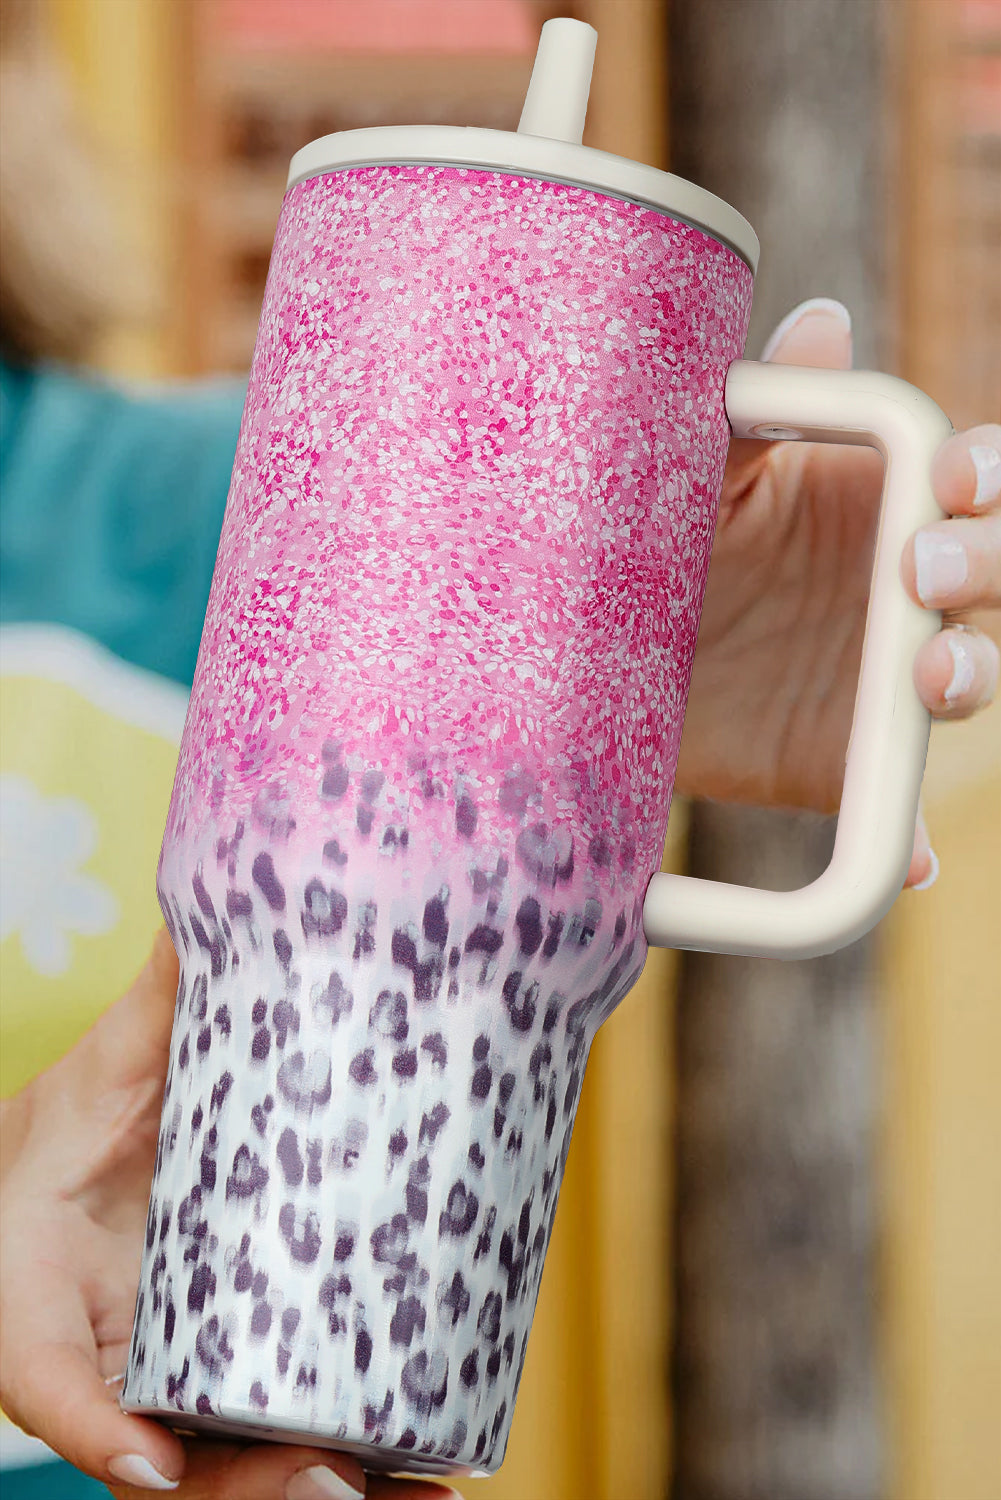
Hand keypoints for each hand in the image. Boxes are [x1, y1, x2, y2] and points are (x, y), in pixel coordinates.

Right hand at [0, 933, 461, 1499]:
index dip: (97, 1430)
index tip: (153, 1457)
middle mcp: (112, 1365)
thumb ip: (155, 1011)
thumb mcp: (100, 1075)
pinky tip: (439, 1477)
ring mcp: (179, 1381)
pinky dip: (354, 1460)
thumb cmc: (71, 1133)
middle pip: (172, 1459)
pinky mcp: (241, 1371)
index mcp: (44, 1305)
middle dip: (254, 1482)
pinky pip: (291, 1430)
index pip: (50, 1387)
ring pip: (240, 1466)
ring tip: (427, 1493)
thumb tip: (210, 913)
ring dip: (327, 1488)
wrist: (71, 1173)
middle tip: (340, 1479)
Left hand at [677, 297, 999, 885]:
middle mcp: (896, 591)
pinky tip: (912, 860)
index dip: (984, 473)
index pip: (972, 478)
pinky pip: (896, 813)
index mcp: (877, 501)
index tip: (947, 479)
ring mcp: (878, 683)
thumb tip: (824, 324)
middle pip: (996, 574)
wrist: (582, 655)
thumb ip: (757, 411)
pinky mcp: (842, 764)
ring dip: (972, 676)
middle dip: (988, 565)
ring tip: (929, 683)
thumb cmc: (646, 539)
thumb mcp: (689, 476)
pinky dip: (910, 840)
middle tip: (918, 575)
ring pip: (970, 677)